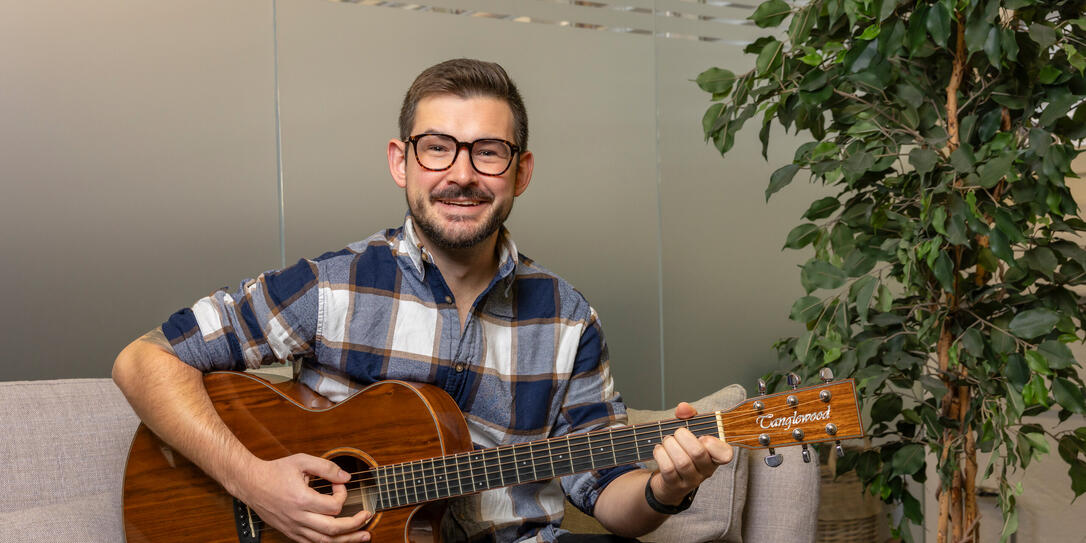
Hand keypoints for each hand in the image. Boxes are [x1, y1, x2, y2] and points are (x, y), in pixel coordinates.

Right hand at [233, 453, 371, 542]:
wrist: (250, 483)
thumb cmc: (275, 471)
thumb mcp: (301, 461)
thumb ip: (326, 467)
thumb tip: (347, 477)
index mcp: (302, 499)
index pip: (334, 506)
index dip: (343, 494)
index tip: (340, 484)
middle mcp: (298, 517)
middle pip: (333, 529)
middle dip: (355, 524)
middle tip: (367, 516)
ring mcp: (294, 528)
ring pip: (324, 542)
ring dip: (347, 540)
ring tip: (363, 536)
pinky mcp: (290, 532)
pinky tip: (341, 540)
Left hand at [650, 402, 732, 505]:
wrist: (669, 479)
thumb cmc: (683, 450)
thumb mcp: (690, 432)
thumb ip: (689, 416)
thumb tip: (683, 408)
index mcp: (715, 456)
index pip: (726, 454)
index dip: (713, 443)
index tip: (702, 436)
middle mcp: (706, 470)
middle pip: (698, 453)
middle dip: (683, 437)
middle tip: (678, 432)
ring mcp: (691, 480)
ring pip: (682, 462)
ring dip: (670, 445)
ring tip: (667, 440)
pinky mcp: (675, 485)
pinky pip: (668, 469)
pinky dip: (661, 454)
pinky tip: (659, 449)